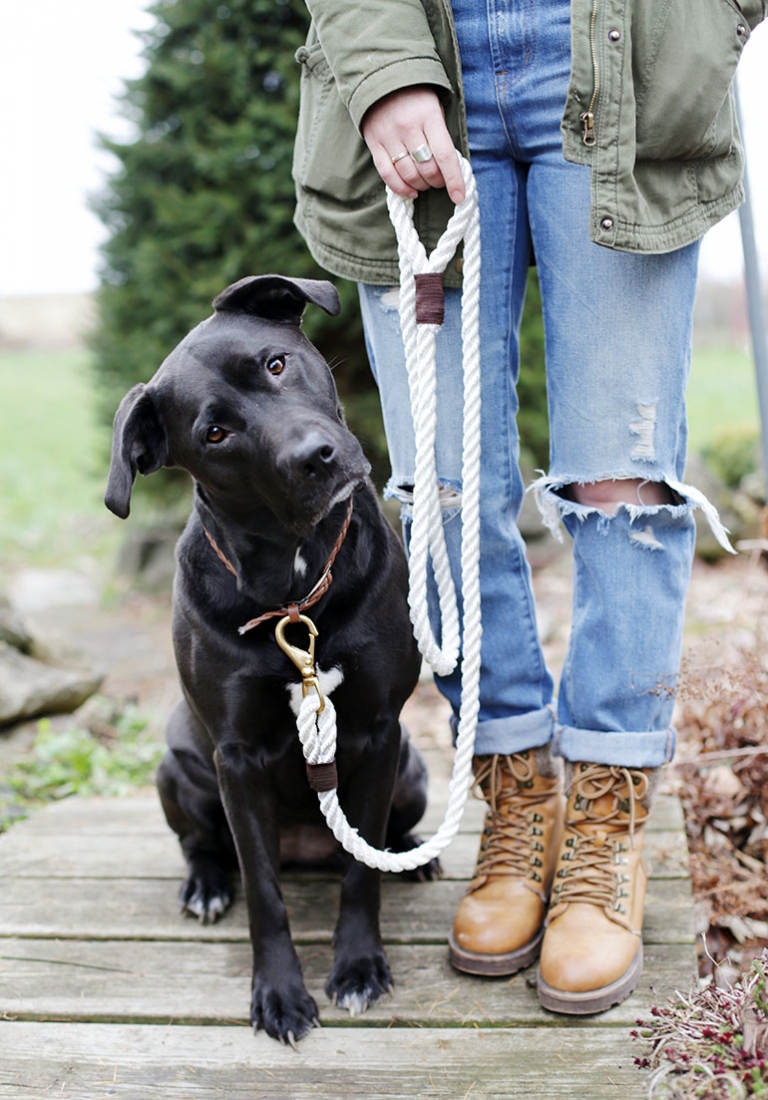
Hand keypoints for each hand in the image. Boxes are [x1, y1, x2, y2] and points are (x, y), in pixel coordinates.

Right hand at [361, 86, 465, 204]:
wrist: (380, 75)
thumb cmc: (415, 95)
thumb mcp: (435, 107)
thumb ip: (441, 135)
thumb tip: (449, 168)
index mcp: (429, 116)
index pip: (445, 155)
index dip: (454, 179)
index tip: (459, 196)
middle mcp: (408, 127)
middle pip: (427, 169)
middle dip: (438, 181)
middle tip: (440, 180)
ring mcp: (389, 136)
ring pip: (409, 174)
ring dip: (421, 185)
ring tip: (425, 182)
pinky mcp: (375, 143)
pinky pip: (387, 174)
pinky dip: (401, 188)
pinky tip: (410, 191)